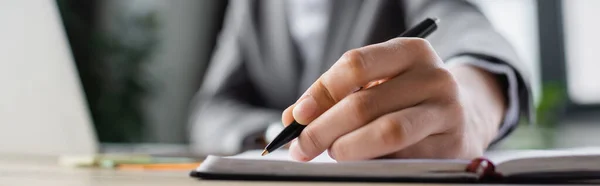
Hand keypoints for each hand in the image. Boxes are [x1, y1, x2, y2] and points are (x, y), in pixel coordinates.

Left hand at [281, 38, 505, 160]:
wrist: (466, 113)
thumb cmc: (407, 96)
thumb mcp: (378, 82)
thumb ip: (335, 95)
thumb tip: (292, 118)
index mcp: (410, 51)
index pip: (356, 64)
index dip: (321, 91)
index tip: (298, 115)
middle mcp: (433, 77)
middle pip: (364, 103)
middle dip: (324, 129)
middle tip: (303, 146)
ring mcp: (447, 112)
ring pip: (386, 133)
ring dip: (348, 148)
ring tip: (333, 152)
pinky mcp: (453, 146)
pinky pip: (402, 157)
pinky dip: (373, 162)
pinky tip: (363, 162)